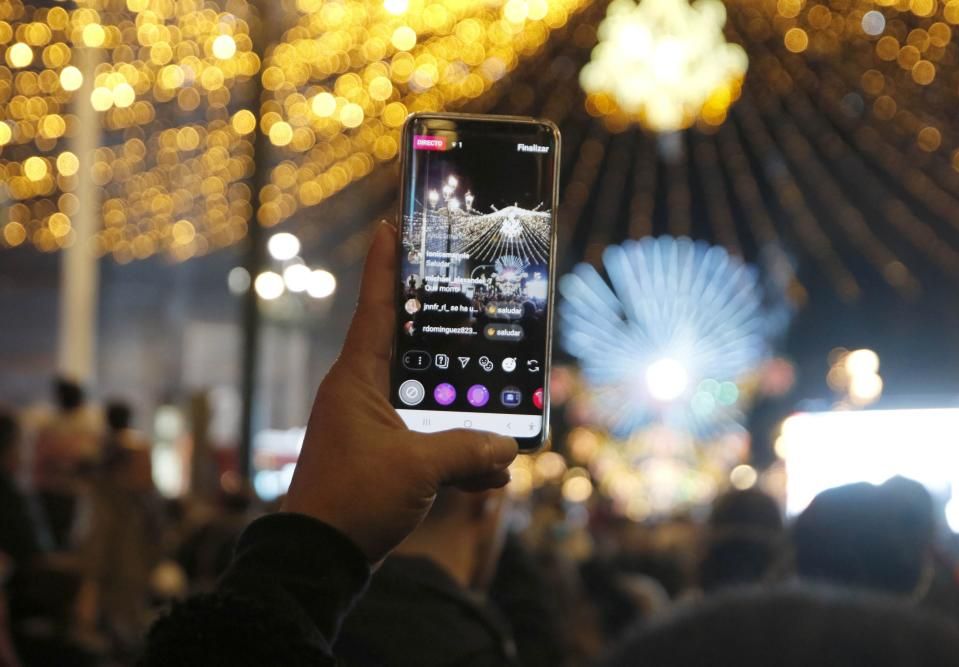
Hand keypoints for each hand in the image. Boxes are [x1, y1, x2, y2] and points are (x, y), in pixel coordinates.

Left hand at [282, 222, 517, 562]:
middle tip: (476, 310)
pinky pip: (429, 444)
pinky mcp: (384, 459)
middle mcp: (362, 395)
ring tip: (502, 413)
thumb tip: (508, 449)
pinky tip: (490, 474)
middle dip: (449, 341)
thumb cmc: (352, 502)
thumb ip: (469, 451)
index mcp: (357, 379)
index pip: (376, 308)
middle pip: (413, 351)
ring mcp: (373, 428)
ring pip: (428, 403)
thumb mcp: (418, 470)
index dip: (386, 265)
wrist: (319, 561)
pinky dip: (458, 456)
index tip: (393, 225)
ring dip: (463, 414)